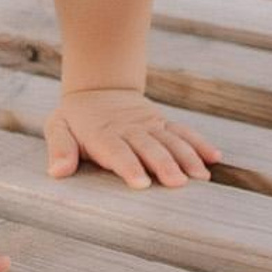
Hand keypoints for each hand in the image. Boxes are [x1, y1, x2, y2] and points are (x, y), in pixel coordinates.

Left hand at [45, 88, 221, 188]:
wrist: (98, 87)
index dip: (129, 166)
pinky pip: (183, 131)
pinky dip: (199, 143)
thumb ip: (60, 148)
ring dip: (187, 157)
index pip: (117, 151)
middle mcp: (129, 129)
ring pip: (171, 140)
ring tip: (201, 176)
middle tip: (178, 183)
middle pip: (149, 147)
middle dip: (164, 164)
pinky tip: (214, 158)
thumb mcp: (58, 127)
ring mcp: (149, 125)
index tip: (142, 183)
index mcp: (103, 134)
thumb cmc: (75, 118)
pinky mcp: (162, 122)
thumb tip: (57, 172)